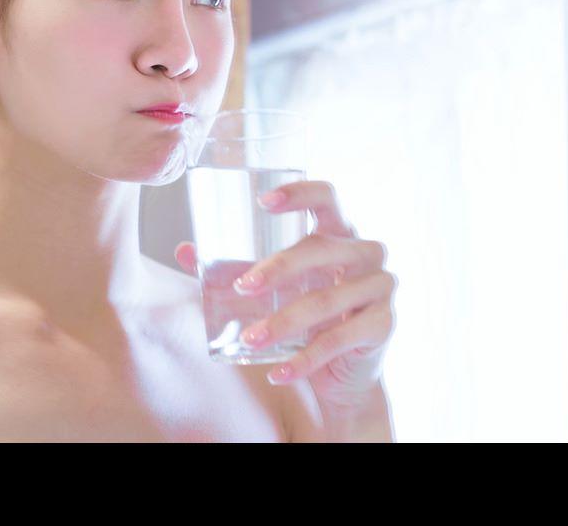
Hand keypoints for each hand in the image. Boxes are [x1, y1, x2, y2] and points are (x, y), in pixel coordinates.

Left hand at [175, 179, 396, 412]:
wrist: (345, 375)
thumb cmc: (307, 317)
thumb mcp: (275, 290)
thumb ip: (235, 268)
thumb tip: (185, 251)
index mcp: (340, 232)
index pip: (327, 197)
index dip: (300, 193)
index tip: (263, 203)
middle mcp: (366, 253)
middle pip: (322, 249)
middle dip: (279, 268)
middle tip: (242, 287)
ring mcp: (380, 287)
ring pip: (327, 300)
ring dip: (284, 322)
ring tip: (249, 339)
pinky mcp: (383, 324)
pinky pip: (339, 340)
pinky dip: (305, 359)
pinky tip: (278, 373)